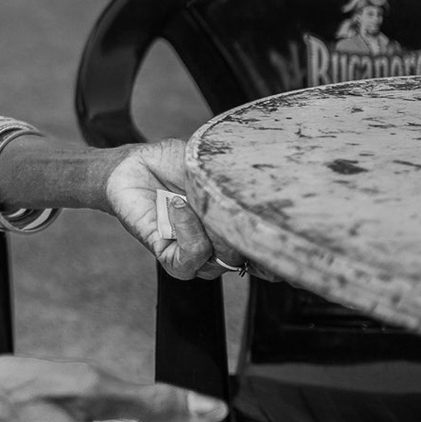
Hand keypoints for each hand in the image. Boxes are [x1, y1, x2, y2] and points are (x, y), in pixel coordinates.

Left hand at [103, 141, 266, 280]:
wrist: (134, 163)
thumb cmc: (173, 162)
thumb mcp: (209, 161)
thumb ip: (231, 174)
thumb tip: (256, 179)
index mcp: (234, 225)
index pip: (263, 249)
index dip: (277, 246)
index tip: (286, 227)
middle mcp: (219, 245)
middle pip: (247, 256)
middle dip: (245, 231)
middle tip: (235, 200)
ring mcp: (194, 252)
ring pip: (221, 260)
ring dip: (213, 228)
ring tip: (193, 195)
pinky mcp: (167, 254)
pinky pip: (188, 257)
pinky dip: (188, 231)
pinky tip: (177, 205)